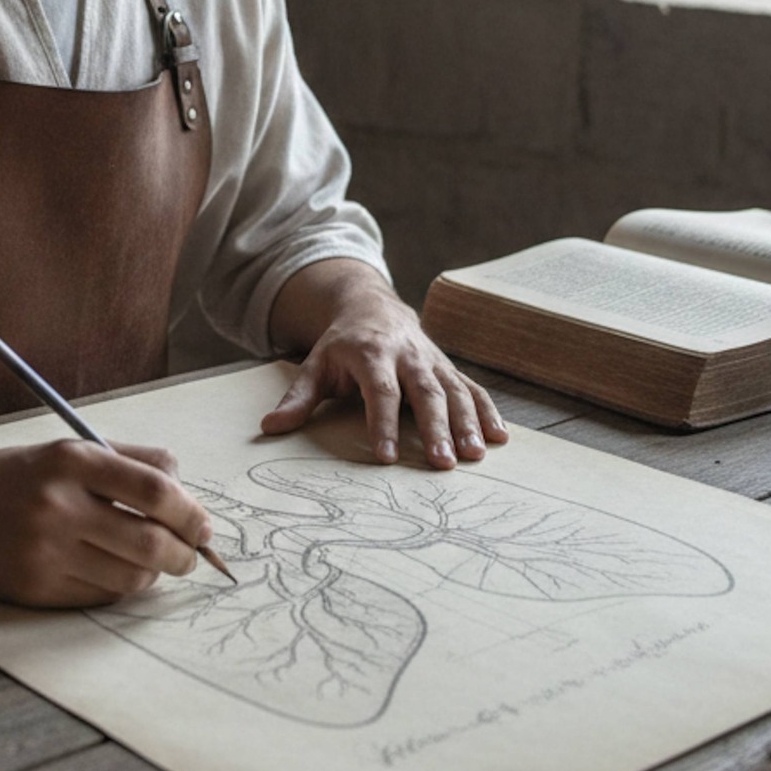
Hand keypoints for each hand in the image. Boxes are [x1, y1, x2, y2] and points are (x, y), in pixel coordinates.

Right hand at [0, 437, 214, 607]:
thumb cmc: (25, 476)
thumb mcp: (73, 450)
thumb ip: (133, 463)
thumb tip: (188, 494)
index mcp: (73, 460)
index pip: (154, 490)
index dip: (190, 512)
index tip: (204, 526)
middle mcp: (57, 504)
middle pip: (149, 540)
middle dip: (184, 554)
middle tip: (192, 556)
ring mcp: (43, 550)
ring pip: (129, 575)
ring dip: (154, 574)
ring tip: (154, 564)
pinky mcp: (33, 587)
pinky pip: (100, 596)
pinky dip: (120, 588)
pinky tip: (118, 574)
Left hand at [263, 264, 507, 467]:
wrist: (373, 307)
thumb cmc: (341, 345)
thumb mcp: (315, 365)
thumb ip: (298, 398)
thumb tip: (270, 427)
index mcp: (371, 354)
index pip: (380, 392)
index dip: (383, 424)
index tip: (386, 457)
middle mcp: (407, 355)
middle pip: (424, 392)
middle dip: (436, 428)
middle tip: (443, 463)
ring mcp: (433, 361)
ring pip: (455, 390)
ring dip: (468, 423)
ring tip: (476, 456)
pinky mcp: (449, 368)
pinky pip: (473, 388)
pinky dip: (489, 412)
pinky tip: (501, 438)